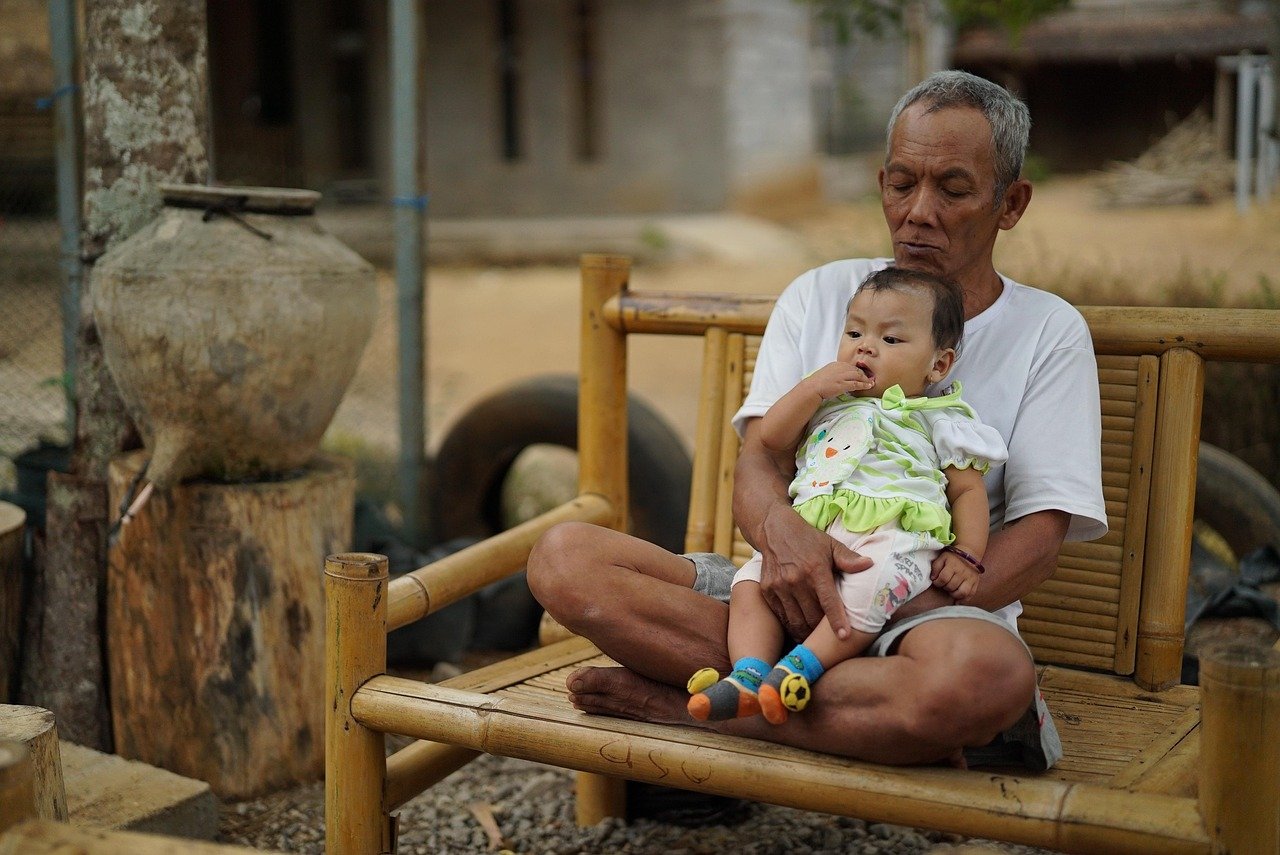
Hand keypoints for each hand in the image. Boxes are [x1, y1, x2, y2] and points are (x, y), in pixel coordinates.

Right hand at [758, 503, 871, 639]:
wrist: (774, 530)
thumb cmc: (807, 539)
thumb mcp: (830, 545)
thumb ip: (848, 559)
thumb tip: (869, 564)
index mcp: (815, 569)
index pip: (828, 601)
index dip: (837, 620)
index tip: (844, 636)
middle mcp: (795, 580)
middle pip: (812, 616)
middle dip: (822, 629)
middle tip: (831, 636)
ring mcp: (779, 586)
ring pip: (795, 620)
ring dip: (807, 631)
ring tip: (815, 637)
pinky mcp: (767, 591)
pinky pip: (781, 615)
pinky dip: (791, 624)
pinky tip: (799, 626)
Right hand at [801, 361, 872, 400]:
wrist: (812, 388)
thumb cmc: (816, 382)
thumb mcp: (826, 373)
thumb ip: (835, 373)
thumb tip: (840, 377)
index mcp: (836, 364)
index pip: (850, 366)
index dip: (858, 370)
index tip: (862, 374)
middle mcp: (840, 368)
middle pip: (856, 370)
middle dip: (864, 374)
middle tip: (870, 378)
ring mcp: (842, 376)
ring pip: (858, 376)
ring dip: (866, 380)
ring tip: (870, 383)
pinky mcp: (843, 384)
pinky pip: (856, 384)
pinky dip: (864, 385)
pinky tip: (868, 386)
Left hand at [931, 550, 980, 602]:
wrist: (969, 554)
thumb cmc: (952, 558)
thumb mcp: (941, 558)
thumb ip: (935, 567)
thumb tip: (933, 578)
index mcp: (953, 565)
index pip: (943, 578)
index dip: (937, 582)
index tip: (936, 581)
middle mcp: (963, 572)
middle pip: (951, 586)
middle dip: (945, 587)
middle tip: (944, 584)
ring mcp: (970, 578)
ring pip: (962, 592)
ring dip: (954, 594)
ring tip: (951, 591)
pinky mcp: (976, 583)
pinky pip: (970, 594)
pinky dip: (963, 599)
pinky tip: (957, 600)